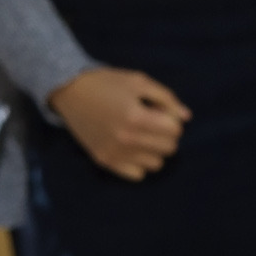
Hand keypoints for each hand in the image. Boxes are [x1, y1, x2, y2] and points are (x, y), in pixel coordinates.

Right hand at [50, 66, 188, 180]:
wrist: (69, 91)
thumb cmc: (106, 82)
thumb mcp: (138, 81)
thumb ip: (166, 98)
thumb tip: (186, 117)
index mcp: (136, 117)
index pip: (175, 131)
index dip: (171, 118)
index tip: (158, 111)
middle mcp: (127, 139)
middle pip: (169, 149)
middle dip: (165, 134)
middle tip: (150, 122)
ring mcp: (115, 153)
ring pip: (156, 164)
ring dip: (154, 150)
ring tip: (140, 135)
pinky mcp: (105, 162)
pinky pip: (138, 175)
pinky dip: (139, 163)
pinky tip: (130, 148)